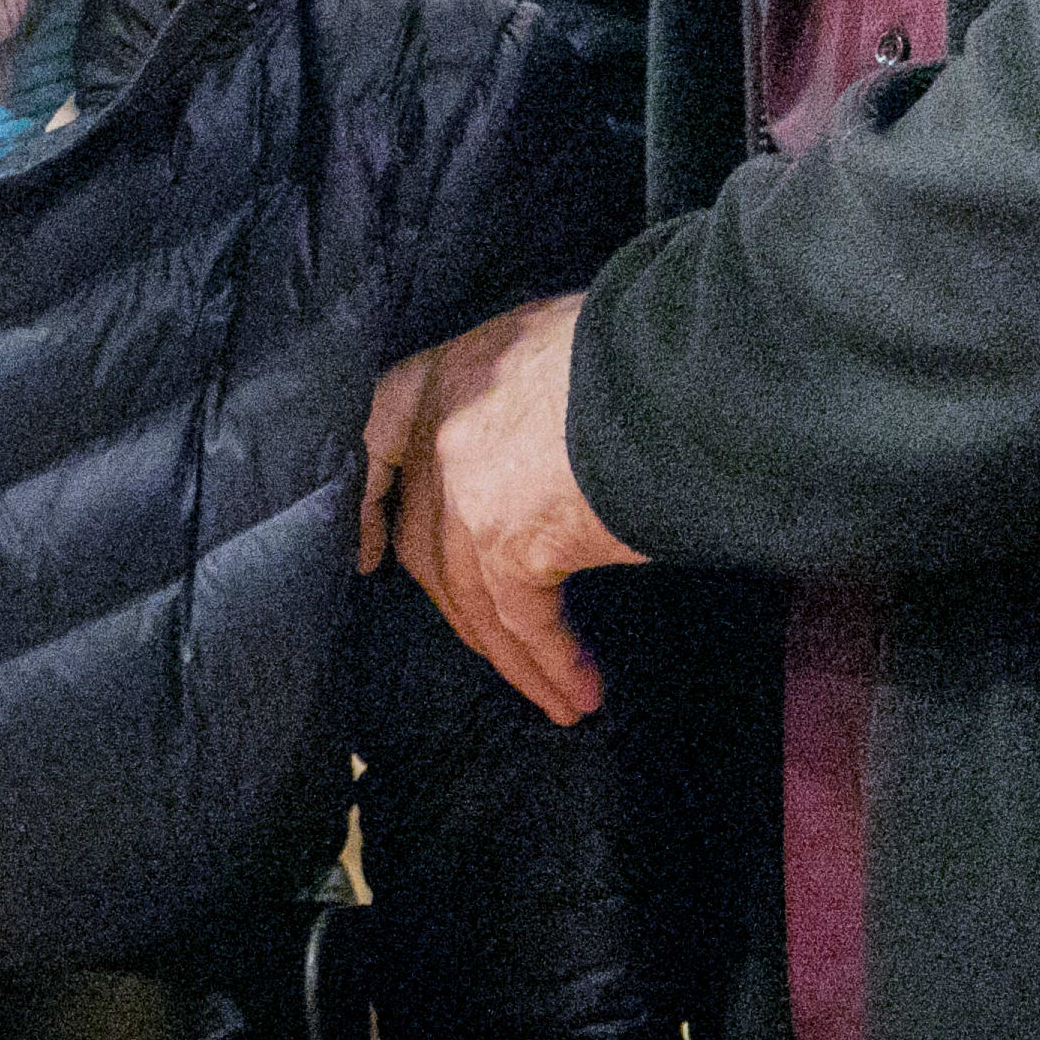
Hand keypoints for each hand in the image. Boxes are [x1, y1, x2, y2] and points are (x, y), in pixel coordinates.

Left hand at [358, 290, 642, 723]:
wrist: (669, 373)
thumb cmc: (635, 349)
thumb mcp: (555, 343)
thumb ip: (525, 395)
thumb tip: (551, 440)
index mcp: (451, 373)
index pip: (378, 437)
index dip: (370, 500)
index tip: (369, 550)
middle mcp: (444, 433)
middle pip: (426, 538)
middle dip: (461, 599)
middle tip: (495, 639)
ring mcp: (466, 494)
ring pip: (473, 595)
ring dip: (515, 655)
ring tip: (560, 697)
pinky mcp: (509, 546)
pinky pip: (523, 622)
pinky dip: (550, 663)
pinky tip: (578, 691)